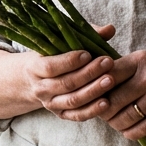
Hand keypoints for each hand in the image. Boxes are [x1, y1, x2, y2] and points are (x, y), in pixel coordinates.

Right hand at [0, 30, 122, 121]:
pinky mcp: (61, 114)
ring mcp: (50, 103)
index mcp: (34, 68)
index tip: (87, 53)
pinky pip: (77, 116)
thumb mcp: (59, 42)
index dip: (69, 61)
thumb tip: (109, 29)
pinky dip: (92, 111)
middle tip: (108, 62)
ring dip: (93, 91)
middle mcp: (40, 88)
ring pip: (73, 100)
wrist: (34, 80)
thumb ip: (83, 34)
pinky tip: (107, 102)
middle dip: (88, 73)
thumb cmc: (52, 56)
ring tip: (110, 80)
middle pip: (65, 83)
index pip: (50, 67)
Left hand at [95, 49, 145, 143]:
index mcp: (141, 59)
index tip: (93, 95)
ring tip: (114, 123)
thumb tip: (92, 84)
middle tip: (101, 114)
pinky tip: (128, 131)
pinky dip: (131, 133)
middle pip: (114, 99)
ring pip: (127, 116)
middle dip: (103, 110)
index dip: (96, 88)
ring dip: (116, 124)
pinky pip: (143, 128)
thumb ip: (123, 69)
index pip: (108, 75)